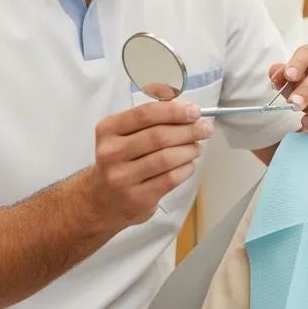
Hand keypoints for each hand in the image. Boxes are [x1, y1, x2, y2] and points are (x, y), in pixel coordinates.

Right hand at [81, 98, 213, 231]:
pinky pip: (170, 179)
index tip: (195, 111)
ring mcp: (122, 178)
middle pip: (159, 136)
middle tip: (205, 129)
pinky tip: (189, 164)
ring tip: (197, 147)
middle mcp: (111, 153)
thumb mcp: (125, 133)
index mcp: (108, 130)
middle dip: (188, 130)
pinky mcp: (137, 198)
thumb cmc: (122, 159)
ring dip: (189, 150)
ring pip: (166, 158)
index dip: (174, 111)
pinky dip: (186, 168)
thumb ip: (152, 118)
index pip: (145, 114)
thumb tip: (187, 108)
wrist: (102, 200)